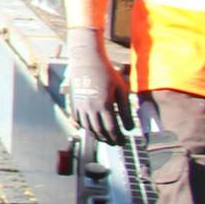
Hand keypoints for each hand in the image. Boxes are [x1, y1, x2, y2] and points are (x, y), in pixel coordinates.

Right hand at [64, 29, 131, 146]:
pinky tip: (91, 128)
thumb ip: (126, 110)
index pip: (111, 129)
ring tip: (104, 138)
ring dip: (96, 135)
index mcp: (104, 105)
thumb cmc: (107, 73)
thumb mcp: (121, 90)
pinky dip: (84, 127)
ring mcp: (80, 105)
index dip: (118, 138)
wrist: (87, 59)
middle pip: (99, 131)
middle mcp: (90, 108)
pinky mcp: (74, 101)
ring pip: (87, 127)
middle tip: (115, 143)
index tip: (123, 142)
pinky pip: (78, 119)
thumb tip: (130, 128)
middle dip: (108, 139)